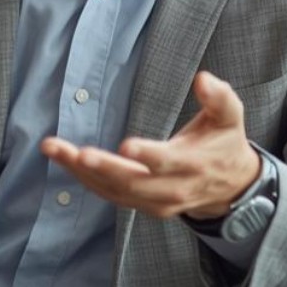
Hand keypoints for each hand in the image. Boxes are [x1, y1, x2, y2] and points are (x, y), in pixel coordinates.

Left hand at [43, 71, 261, 218]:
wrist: (231, 187)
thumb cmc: (225, 142)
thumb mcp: (231, 117)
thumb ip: (219, 97)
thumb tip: (202, 79)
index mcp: (194, 164)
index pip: (167, 162)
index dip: (147, 155)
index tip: (126, 145)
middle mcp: (174, 188)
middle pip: (134, 182)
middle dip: (103, 168)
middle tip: (77, 153)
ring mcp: (158, 203)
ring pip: (116, 192)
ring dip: (83, 173)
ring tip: (55, 149)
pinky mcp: (145, 207)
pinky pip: (112, 196)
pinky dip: (88, 180)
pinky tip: (66, 161)